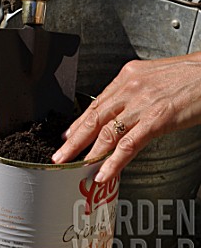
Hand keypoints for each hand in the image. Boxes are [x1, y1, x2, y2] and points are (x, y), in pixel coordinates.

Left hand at [52, 52, 200, 181]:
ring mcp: (142, 103)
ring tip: (74, 167)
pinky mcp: (157, 119)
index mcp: (128, 77)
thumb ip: (134, 92)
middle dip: (74, 140)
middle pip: (94, 118)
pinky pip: (129, 144)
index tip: (68, 136)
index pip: (96, 104)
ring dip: (87, 153)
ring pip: (107, 132)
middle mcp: (130, 88)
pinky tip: (104, 172)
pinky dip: (113, 161)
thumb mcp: (154, 77)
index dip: (79, 123)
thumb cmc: (189, 75)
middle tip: (60, 155)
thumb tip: (120, 110)